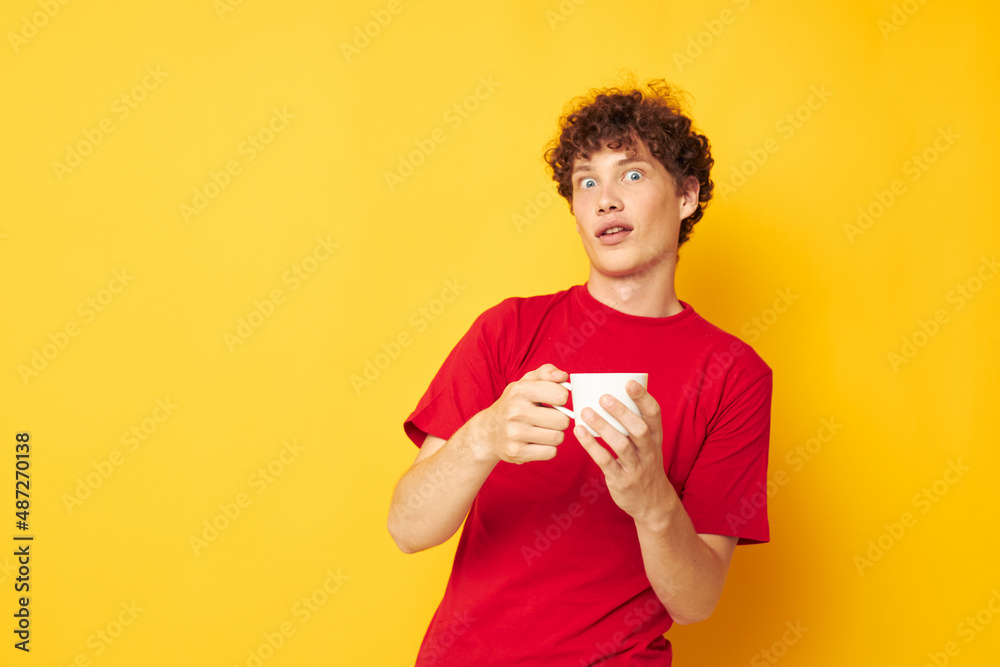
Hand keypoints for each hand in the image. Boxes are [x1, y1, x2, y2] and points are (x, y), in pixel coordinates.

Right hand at [472, 363, 570, 464]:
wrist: (488, 431)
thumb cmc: (514, 404)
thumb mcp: (525, 383)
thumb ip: (546, 372)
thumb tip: (564, 376)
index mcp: (520, 390)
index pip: (561, 395)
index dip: (561, 398)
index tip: (554, 401)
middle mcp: (516, 411)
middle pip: (562, 420)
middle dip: (560, 420)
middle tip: (548, 418)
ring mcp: (515, 433)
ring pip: (558, 437)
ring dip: (555, 435)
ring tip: (542, 430)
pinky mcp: (516, 452)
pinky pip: (550, 452)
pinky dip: (548, 448)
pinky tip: (537, 442)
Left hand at [575, 381, 670, 522]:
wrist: (653, 504)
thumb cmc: (645, 466)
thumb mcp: (649, 446)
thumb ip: (636, 426)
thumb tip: (612, 395)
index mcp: (656, 439)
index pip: (654, 415)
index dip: (643, 398)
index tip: (629, 383)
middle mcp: (648, 452)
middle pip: (639, 429)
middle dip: (622, 412)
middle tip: (603, 397)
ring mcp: (636, 468)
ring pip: (621, 445)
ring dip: (603, 427)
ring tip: (585, 412)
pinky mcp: (621, 481)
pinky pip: (605, 461)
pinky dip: (591, 446)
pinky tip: (579, 432)